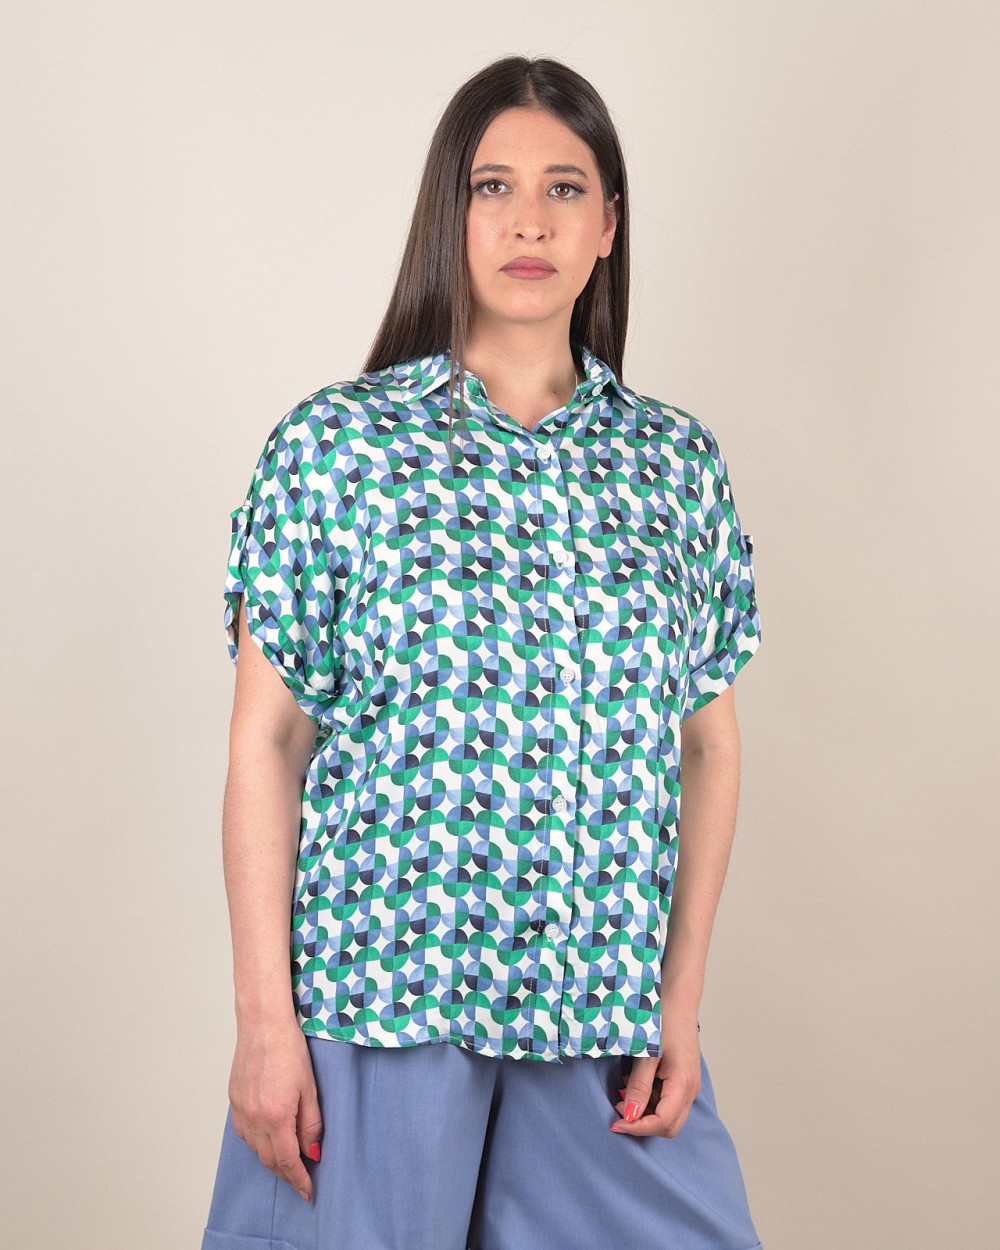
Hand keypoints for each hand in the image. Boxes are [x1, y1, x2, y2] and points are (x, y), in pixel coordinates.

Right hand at [228, 1017, 322, 1201]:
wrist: (263, 1024)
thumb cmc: (289, 1049)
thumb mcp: (310, 1087)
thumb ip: (311, 1124)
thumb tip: (312, 1153)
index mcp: (276, 1116)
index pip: (287, 1161)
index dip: (298, 1179)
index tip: (307, 1191)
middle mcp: (254, 1118)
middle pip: (269, 1160)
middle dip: (286, 1174)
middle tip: (300, 1180)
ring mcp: (240, 1110)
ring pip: (255, 1149)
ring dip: (271, 1159)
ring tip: (288, 1161)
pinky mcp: (233, 1101)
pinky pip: (244, 1133)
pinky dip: (257, 1142)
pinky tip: (268, 1138)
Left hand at [610, 998, 700, 1137]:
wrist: (679, 998)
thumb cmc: (664, 1019)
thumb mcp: (647, 1052)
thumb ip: (639, 1086)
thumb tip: (629, 1115)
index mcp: (683, 1083)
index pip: (663, 1122)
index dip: (638, 1127)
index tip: (615, 1122)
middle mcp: (690, 1089)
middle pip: (668, 1126)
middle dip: (642, 1124)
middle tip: (618, 1108)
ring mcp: (688, 1085)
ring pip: (668, 1115)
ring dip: (645, 1112)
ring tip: (623, 1091)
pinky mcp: (683, 1079)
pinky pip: (667, 1101)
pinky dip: (649, 1100)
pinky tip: (634, 1083)